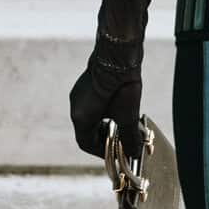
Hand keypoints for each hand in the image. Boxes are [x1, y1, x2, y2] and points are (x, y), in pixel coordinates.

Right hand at [70, 47, 141, 162]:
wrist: (118, 55)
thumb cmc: (120, 85)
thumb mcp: (128, 116)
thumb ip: (129, 137)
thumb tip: (133, 153)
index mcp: (81, 118)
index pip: (86, 143)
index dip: (101, 151)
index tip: (115, 153)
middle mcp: (76, 106)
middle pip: (86, 131)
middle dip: (103, 138)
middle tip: (119, 140)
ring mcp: (79, 94)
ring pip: (89, 116)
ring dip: (102, 124)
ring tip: (119, 124)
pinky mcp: (85, 84)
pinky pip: (90, 104)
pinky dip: (101, 111)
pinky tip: (117, 108)